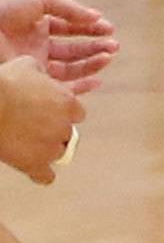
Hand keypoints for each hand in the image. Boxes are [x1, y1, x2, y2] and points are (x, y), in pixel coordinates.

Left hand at [0, 0, 117, 92]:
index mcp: (40, 25)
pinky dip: (78, 85)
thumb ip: (70, 9)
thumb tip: (96, 16)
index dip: (91, 29)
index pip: (71, 29)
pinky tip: (95, 81)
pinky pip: (57, 86)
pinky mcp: (30, 81)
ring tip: (109, 57)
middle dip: (95, 48)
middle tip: (115, 47)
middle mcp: (38, 47)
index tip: (109, 29)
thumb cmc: (5, 7)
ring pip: (69, 68)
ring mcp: (34, 65)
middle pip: (73, 50)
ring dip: (91, 64)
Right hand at [0, 57, 83, 184]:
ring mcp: (50, 147)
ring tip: (32, 145)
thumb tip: (41, 74)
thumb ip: (42, 73)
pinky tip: (36, 170)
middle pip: (68, 133)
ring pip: (58, 153)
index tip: (53, 112)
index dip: (65, 113)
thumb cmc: (6, 83)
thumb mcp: (29, 65)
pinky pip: (46, 176)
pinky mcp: (33, 164)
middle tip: (38, 128)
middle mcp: (64, 126)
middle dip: (56, 131)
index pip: (77, 113)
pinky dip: (43, 175)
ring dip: (49, 150)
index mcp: (68, 102)